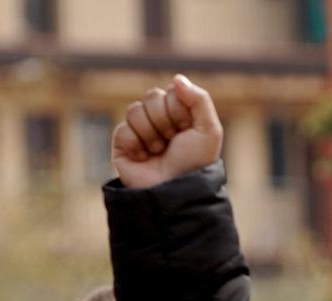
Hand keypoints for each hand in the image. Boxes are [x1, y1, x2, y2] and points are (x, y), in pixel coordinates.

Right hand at [111, 74, 222, 189]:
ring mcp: (139, 131)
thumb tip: (176, 78)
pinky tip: (144, 158)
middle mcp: (159, 120)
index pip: (170, 91)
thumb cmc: (195, 163)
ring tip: (159, 151)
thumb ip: (199, 99)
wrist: (176, 190)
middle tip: (172, 140)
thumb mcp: (209, 130)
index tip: (187, 129)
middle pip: (151, 96)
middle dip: (165, 120)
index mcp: (179, 114)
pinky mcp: (122, 144)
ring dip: (151, 133)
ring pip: (135, 110)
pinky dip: (136, 144)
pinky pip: (122, 129)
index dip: (179, 110)